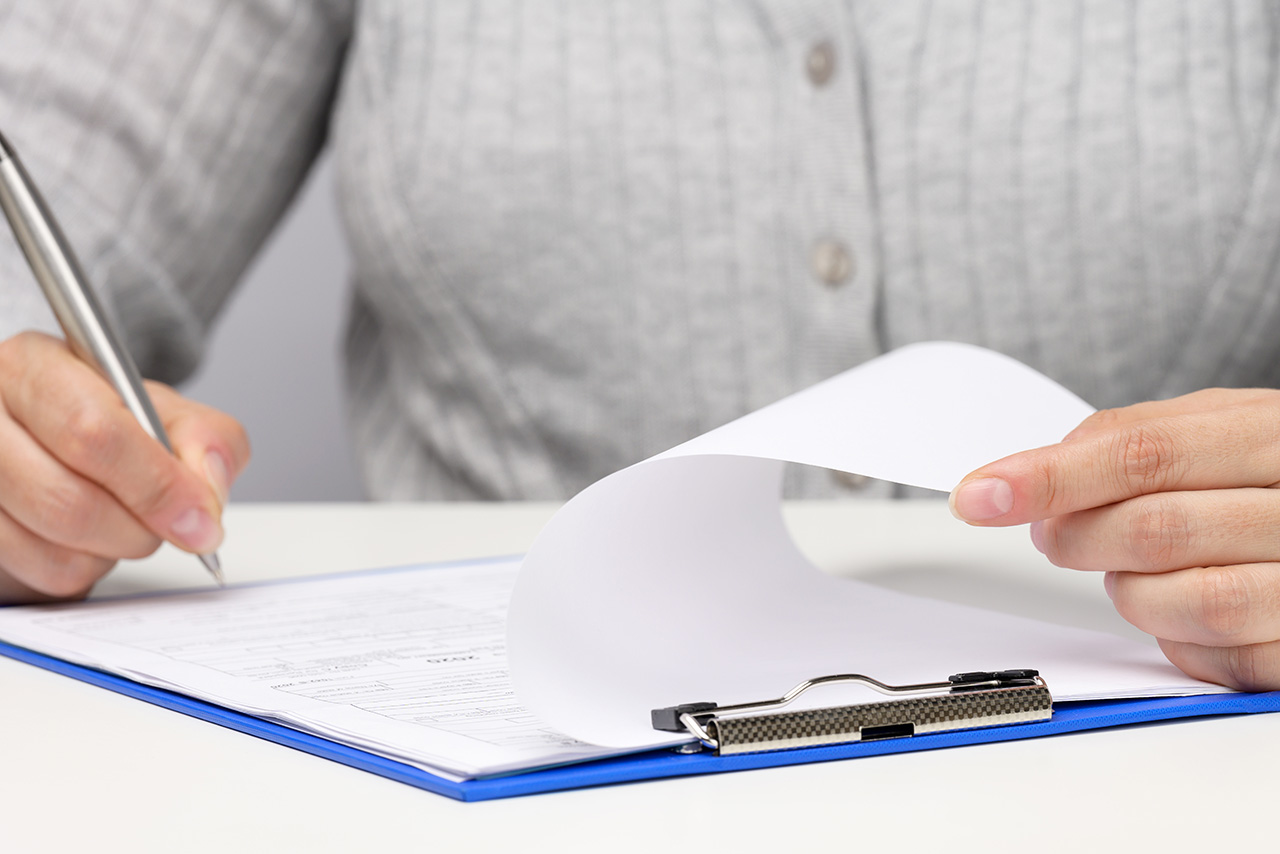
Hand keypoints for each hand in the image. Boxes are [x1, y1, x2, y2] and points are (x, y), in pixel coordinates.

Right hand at [0, 332, 249, 603]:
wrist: (55, 441)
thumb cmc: (107, 420)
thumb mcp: (164, 410)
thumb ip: (205, 437)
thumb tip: (207, 488)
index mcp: (32, 368)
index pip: (92, 432)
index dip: (156, 484)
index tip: (200, 518)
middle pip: (68, 501)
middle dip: (141, 528)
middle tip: (174, 526)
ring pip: (56, 549)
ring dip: (116, 550)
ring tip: (125, 518)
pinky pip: (45, 576)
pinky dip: (87, 568)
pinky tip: (89, 536)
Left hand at [948, 388, 1279, 691]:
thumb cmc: (1275, 474)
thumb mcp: (1218, 427)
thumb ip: (1132, 441)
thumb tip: (1037, 473)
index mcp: (1274, 432)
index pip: (1139, 451)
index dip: (1048, 476)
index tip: (980, 494)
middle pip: (1152, 526)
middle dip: (1078, 536)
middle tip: (1055, 534)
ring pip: (1184, 599)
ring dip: (1130, 591)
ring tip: (1131, 569)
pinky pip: (1219, 657)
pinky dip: (1176, 638)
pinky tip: (1181, 609)